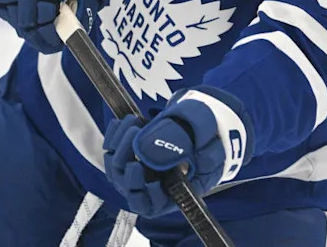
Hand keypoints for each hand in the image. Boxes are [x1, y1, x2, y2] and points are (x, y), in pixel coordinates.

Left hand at [103, 86, 253, 216]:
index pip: (151, 205)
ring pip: (116, 166)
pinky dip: (114, 134)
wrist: (201, 125)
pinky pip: (112, 149)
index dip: (145, 193)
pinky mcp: (128, 156)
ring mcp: (136, 172)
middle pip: (127, 185)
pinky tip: (124, 120)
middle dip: (126, 160)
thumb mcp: (214, 149)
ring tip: (134, 121)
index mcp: (172, 194)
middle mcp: (150, 187)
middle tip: (135, 134)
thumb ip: (205, 156)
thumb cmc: (210, 144)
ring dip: (120, 143)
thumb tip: (179, 156)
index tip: (145, 172)